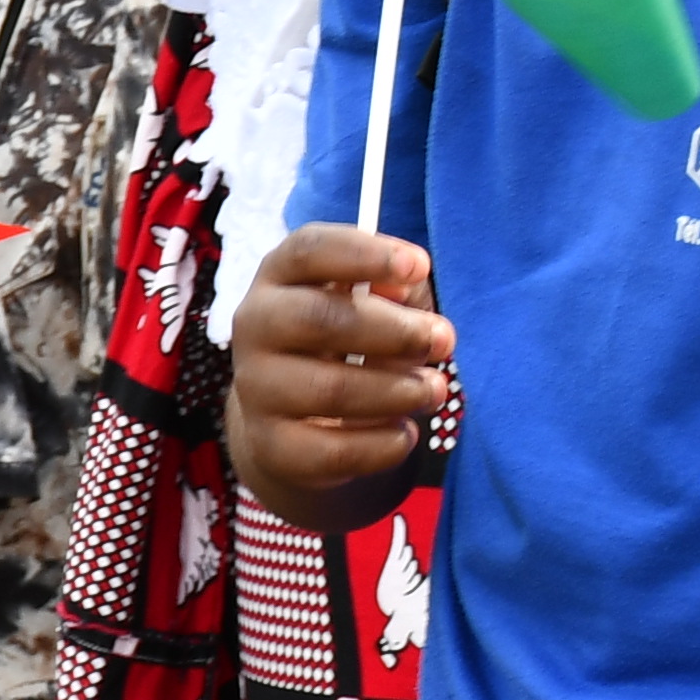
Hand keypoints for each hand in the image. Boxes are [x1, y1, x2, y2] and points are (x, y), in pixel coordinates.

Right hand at [224, 222, 453, 522]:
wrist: (287, 416)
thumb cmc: (345, 341)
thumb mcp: (372, 303)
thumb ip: (395, 289)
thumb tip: (405, 287)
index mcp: (280, 276)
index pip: (308, 250)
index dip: (365, 254)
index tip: (421, 266)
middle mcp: (255, 325)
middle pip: (319, 319)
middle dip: (396, 332)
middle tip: (444, 341)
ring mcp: (255, 387)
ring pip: (330, 390)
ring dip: (398, 391)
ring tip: (433, 390)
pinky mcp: (269, 444)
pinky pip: (333, 450)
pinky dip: (384, 443)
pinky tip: (404, 432)